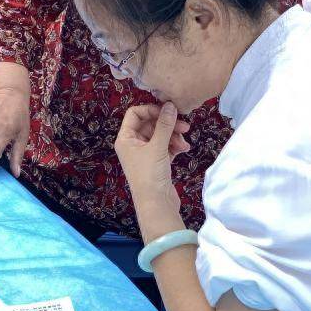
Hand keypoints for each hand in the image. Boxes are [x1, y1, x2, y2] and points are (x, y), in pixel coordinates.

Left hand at [113, 102, 189, 219]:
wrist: (157, 205)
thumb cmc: (150, 175)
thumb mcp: (157, 146)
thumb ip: (164, 124)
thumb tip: (170, 105)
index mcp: (125, 138)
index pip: (135, 113)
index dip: (151, 110)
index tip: (168, 112)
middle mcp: (132, 144)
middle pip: (150, 124)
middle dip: (167, 124)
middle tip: (185, 126)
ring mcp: (144, 154)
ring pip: (159, 136)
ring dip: (173, 135)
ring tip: (184, 142)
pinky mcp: (156, 163)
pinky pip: (165, 147)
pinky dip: (174, 146)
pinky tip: (184, 149)